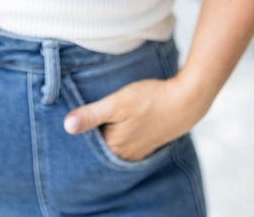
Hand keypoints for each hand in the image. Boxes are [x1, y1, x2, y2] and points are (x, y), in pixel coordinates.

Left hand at [62, 76, 204, 161]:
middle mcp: (124, 155)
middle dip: (94, 130)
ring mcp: (137, 151)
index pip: (86, 143)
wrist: (186, 101)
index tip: (81, 113)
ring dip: (107, 131)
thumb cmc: (150, 99)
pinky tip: (123, 120)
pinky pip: (125, 141)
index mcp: (114, 147)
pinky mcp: (146, 144)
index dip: (82, 127)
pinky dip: (120, 132)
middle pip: (100, 144)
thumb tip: (67, 126)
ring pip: (113, 142)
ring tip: (107, 114)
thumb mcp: (117, 102)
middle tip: (94, 111)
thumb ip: (91, 115)